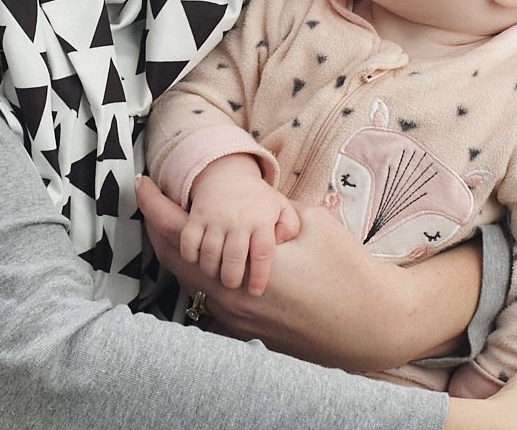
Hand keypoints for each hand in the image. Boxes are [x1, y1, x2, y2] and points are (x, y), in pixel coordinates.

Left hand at [137, 175, 481, 371]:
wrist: (374, 326)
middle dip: (158, 227)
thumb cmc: (347, 270)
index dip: (156, 206)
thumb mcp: (308, 222)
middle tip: (152, 198)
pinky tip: (211, 253)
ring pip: (192, 280)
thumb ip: (272, 212)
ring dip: (180, 249)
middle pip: (175, 260)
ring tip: (179, 221)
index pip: (181, 234)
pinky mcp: (252, 334)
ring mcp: (239, 322)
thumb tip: (255, 207)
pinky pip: (211, 297)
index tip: (142, 182)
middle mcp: (230, 301)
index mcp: (239, 270)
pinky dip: (201, 270)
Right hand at [183, 155, 300, 295]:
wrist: (228, 175)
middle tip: (233, 283)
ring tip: (218, 273)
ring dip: (212, 271)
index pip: (262, 253)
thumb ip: (290, 228)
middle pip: (233, 259)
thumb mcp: (281, 208)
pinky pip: (189, 244)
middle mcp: (238, 220)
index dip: (259, 277)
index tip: (256, 291)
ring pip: (209, 255)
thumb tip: (282, 246)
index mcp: (261, 220)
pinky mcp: (196, 217)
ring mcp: (215, 218)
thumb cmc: (257, 200)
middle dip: (232, 279)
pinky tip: (200, 259)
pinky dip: (191, 257)